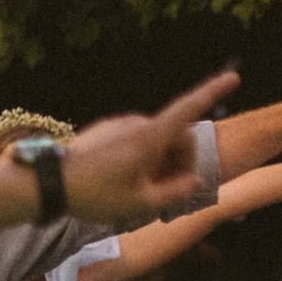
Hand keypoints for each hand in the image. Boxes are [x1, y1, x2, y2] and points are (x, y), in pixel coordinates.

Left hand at [63, 71, 243, 223]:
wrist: (48, 185)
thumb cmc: (94, 195)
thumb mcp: (140, 203)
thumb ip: (175, 192)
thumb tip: (196, 180)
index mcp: (148, 137)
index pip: (188, 109)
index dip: (212, 92)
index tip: (234, 77)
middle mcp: (136, 125)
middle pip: (174, 138)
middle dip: (180, 161)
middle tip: (169, 196)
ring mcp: (119, 126)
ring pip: (155, 142)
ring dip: (159, 163)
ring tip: (142, 194)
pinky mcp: (106, 131)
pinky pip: (135, 142)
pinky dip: (142, 159)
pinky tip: (125, 184)